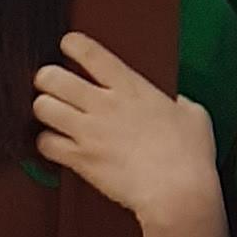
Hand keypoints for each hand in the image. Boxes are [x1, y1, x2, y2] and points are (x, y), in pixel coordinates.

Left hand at [33, 33, 220, 226]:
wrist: (177, 193)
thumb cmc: (190, 156)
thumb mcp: (194, 115)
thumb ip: (177, 102)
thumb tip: (174, 103)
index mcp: (131, 87)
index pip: (89, 52)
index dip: (71, 44)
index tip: (68, 45)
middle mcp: (104, 105)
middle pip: (52, 77)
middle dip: (47, 78)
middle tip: (51, 83)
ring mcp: (89, 132)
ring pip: (42, 107)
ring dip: (44, 108)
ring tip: (52, 113)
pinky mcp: (80, 159)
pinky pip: (45, 144)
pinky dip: (46, 142)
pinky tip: (56, 144)